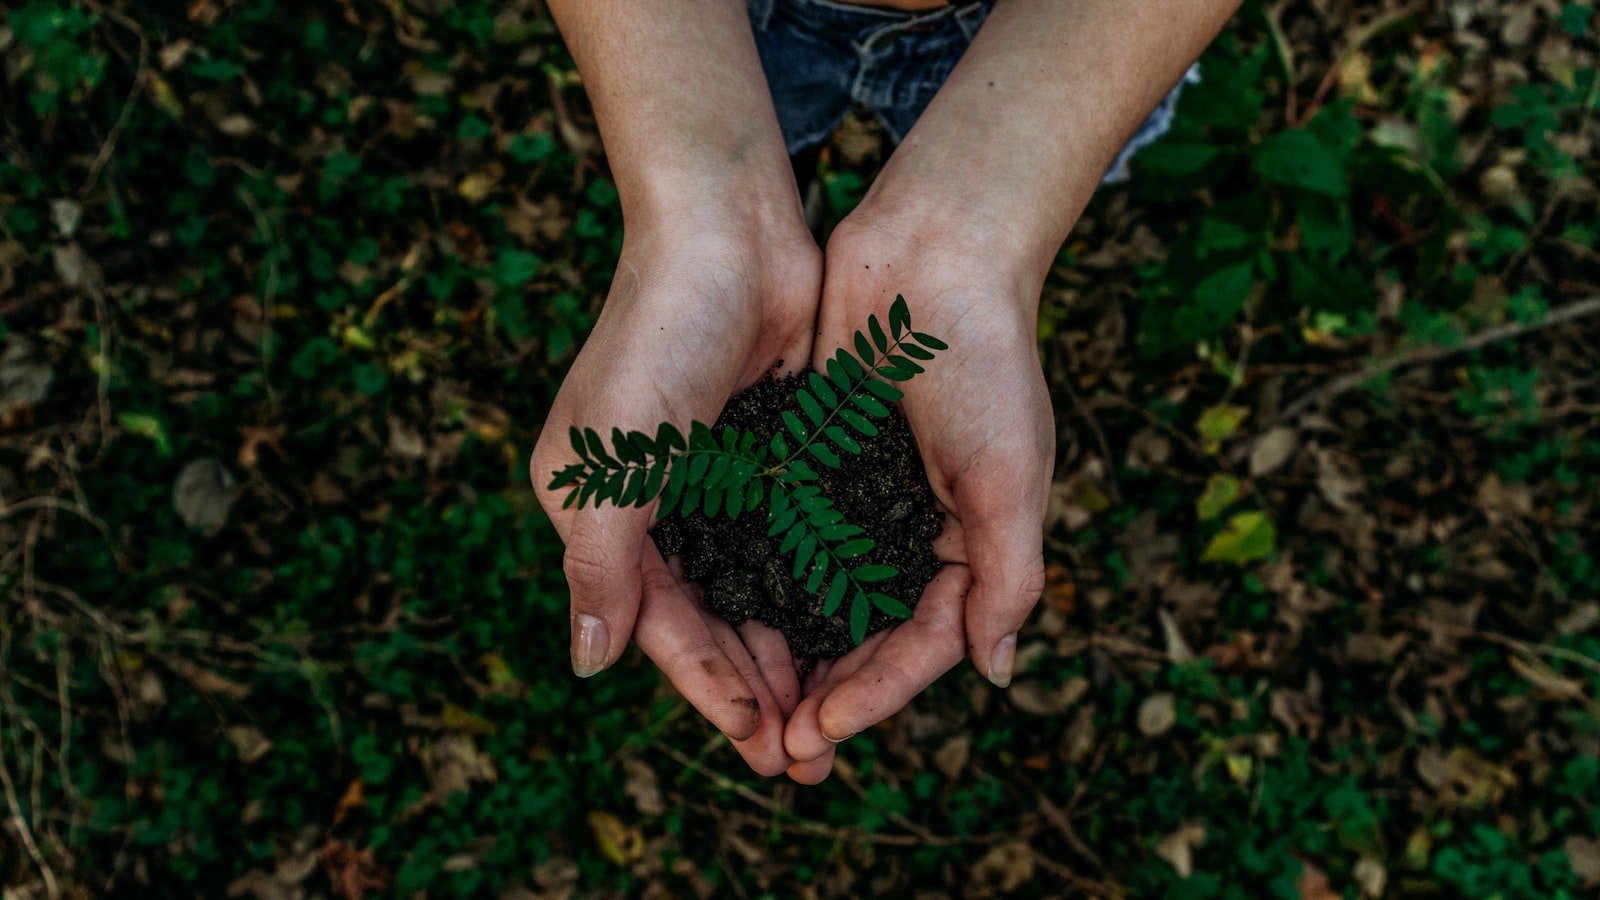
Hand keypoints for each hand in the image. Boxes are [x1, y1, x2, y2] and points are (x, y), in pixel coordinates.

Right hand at [530, 208, 819, 776]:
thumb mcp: (612, 460)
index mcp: (603, 513)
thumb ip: (601, 565)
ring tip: (835, 715)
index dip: (709, 688)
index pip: (660, 625)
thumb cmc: (657, 337)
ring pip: (758, 591)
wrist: (728, 230)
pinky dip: (818, 589)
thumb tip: (589, 664)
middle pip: (712, 621)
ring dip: (792, 652)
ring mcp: (717, 481)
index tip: (761, 743)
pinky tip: (854, 632)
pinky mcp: (772, 454)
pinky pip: (795, 542)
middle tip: (807, 758)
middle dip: (757, 689)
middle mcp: (657, 506)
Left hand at [782, 206, 1053, 782]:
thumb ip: (1007, 576)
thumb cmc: (985, 361)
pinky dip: (759, 580)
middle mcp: (911, 531)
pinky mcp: (812, 460)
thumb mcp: (1010, 476)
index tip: (821, 730)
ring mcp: (858, 498)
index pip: (921, 644)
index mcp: (968, 544)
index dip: (875, 695)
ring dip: (786, 654)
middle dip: (825, 695)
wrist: (933, 252)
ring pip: (816, 598)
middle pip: (864, 637)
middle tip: (777, 750)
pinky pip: (782, 537)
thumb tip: (996, 673)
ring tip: (745, 707)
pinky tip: (721, 618)